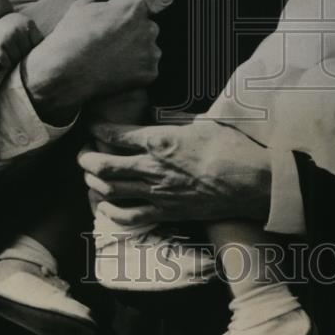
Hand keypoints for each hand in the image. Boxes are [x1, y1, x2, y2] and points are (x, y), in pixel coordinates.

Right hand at [0, 12, 42, 66]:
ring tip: (13, 58)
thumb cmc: (15, 25)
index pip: (37, 45)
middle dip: (24, 57)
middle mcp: (19, 30)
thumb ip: (36, 36)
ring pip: (16, 59)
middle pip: (27, 53)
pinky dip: (6, 64)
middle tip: (20, 57)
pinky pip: (5, 61)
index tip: (32, 53)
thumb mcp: (27, 25)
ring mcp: (8, 37)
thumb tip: (47, 56)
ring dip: (14, 62)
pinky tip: (6, 61)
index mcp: (29, 25)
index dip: (34, 51)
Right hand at [21, 0, 159, 123]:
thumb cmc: (72, 36)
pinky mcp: (150, 73)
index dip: (121, 18)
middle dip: (133, 34)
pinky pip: (147, 69)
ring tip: (113, 59)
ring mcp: (151, 52)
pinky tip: (117, 71)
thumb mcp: (82, 5)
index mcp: (135, 7)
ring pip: (149, 49)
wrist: (65, 72)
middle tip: (110, 44)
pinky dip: (136, 71)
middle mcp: (149, 28)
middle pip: (146, 28)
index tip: (108, 27)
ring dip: (137, 53)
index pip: (136, 9)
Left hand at [78, 119, 270, 226]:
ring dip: (94, 184)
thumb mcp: (202, 123)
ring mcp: (157, 192)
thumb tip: (171, 118)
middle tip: (83, 153)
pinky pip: (129, 217)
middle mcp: (152, 167)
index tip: (92, 126)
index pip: (115, 134)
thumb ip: (179, 122)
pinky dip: (112, 213)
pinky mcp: (166, 212)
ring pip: (111, 191)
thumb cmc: (231, 147)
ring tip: (90, 177)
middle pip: (104, 166)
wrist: (250, 182)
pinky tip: (106, 207)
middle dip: (86, 159)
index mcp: (159, 140)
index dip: (97, 130)